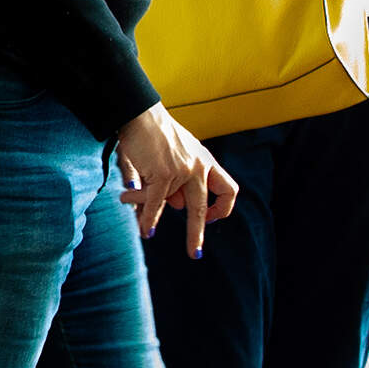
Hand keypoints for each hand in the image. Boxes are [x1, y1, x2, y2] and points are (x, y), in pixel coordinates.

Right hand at [113, 104, 237, 255]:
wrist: (140, 113)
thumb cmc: (155, 132)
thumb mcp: (177, 153)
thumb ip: (180, 179)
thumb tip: (176, 206)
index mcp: (206, 161)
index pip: (227, 189)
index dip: (222, 208)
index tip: (212, 219)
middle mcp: (199, 167)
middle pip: (202, 208)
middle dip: (196, 234)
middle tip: (195, 253)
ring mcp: (182, 171)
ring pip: (168, 204)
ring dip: (153, 217)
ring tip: (146, 233)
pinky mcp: (163, 174)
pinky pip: (155, 204)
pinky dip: (148, 218)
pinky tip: (145, 229)